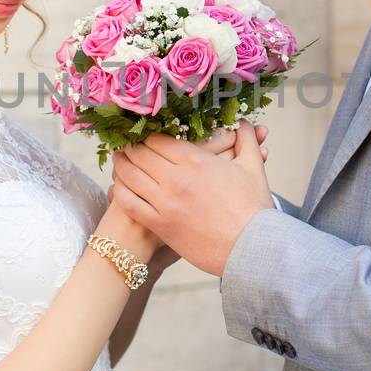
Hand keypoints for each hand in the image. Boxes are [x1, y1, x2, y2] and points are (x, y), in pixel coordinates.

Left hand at [110, 120, 274, 276]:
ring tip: (117, 161)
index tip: (140, 132)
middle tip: (123, 143)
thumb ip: (245, 140)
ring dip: (120, 166)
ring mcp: (165, 203)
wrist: (252, 248)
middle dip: (130, 147)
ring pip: (130, 177)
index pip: (158, 140)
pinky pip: (130, 204)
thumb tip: (243, 122)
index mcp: (196, 161)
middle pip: (140, 155)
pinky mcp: (161, 225)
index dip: (146, 134)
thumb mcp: (253, 167)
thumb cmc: (254, 208)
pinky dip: (120, 192)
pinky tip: (118, 188)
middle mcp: (176, 179)